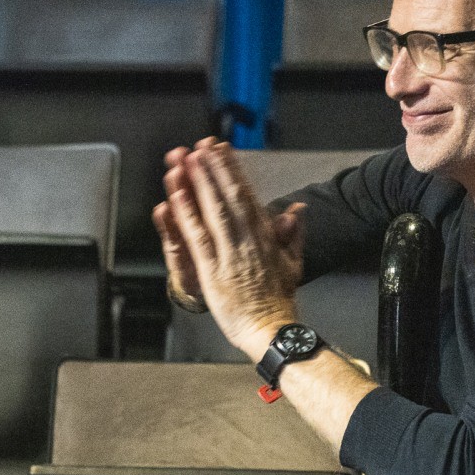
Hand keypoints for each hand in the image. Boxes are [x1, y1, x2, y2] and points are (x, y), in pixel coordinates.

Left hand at [153, 138, 305, 360]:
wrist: (272, 329)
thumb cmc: (279, 300)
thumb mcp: (293, 263)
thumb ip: (292, 235)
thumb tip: (297, 210)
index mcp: (264, 236)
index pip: (246, 195)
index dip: (232, 170)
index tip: (221, 150)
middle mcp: (247, 239)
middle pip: (228, 196)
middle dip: (214, 168)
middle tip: (201, 145)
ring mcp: (229, 253)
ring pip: (212, 211)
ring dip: (199, 183)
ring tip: (187, 160)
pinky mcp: (213, 270)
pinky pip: (198, 237)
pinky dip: (187, 215)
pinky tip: (176, 196)